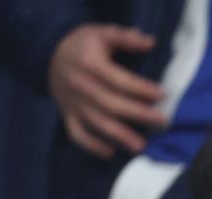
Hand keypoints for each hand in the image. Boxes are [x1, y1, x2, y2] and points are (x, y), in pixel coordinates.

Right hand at [48, 24, 167, 159]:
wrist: (48, 54)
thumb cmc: (82, 44)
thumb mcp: (101, 32)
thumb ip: (125, 37)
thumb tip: (151, 41)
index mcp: (89, 64)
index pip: (119, 80)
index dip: (142, 89)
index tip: (163, 95)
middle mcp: (80, 85)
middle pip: (112, 104)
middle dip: (139, 114)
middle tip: (162, 121)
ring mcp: (72, 103)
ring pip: (97, 122)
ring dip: (119, 136)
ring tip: (140, 146)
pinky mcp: (66, 114)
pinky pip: (77, 134)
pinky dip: (92, 146)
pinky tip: (110, 153)